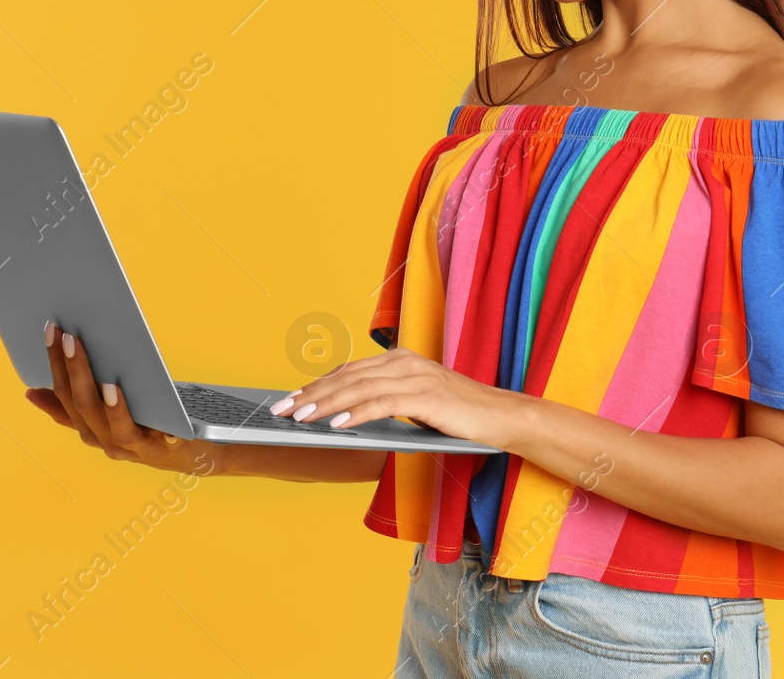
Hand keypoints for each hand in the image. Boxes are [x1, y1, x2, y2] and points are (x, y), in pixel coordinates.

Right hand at [25, 320, 223, 475]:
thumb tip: (32, 392)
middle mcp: (104, 440)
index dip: (55, 364)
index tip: (49, 333)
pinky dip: (146, 426)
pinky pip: (149, 439)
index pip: (64, 394)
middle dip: (74, 370)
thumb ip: (75, 405)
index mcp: (89, 427)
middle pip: (83, 406)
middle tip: (69, 337)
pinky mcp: (161, 449)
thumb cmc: (147, 424)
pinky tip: (141, 408)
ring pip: (111, 426)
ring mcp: (131, 448)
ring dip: (107, 403)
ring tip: (105, 380)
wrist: (192, 452)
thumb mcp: (107, 414)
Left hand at [268, 347, 517, 449]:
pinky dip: (355, 413)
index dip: (316, 385)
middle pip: (347, 377)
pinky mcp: (425, 396)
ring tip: (300, 418)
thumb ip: (384, 400)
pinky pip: (382, 404)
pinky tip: (336, 424)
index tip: (290, 400)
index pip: (348, 371)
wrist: (500, 416)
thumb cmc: (457, 415)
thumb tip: (344, 414)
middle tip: (282, 410)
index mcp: (399, 360)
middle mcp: (404, 362)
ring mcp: (415, 376)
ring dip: (325, 404)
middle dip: (311, 394)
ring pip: (359, 388)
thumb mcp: (414, 402)